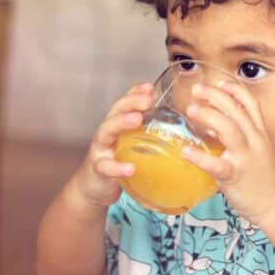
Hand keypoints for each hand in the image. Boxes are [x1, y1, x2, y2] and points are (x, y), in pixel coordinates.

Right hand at [73, 83, 153, 207]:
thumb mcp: (132, 145)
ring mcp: (100, 150)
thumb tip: (179, 129)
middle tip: (147, 100)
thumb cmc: (118, 162)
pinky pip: (106, 167)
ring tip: (137, 119)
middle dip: (131, 102)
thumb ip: (147, 135)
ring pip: (106, 131)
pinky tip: (130, 168)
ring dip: (122, 122)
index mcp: (117, 126)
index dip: (135, 93)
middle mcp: (107, 133)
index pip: (125, 104)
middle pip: (115, 111)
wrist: (95, 188)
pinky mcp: (98, 170)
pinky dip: (118, 167)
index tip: (150, 87)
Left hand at [182, 82, 274, 223]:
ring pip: (230, 130)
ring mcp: (245, 158)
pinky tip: (186, 151)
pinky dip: (200, 157)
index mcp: (259, 135)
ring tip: (191, 109)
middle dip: (216, 97)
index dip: (235, 90)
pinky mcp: (235, 177)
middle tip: (197, 90)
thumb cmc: (266, 181)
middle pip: (237, 111)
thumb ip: (238, 137)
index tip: (220, 82)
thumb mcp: (258, 153)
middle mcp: (254, 142)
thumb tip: (212, 125)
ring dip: (209, 116)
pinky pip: (217, 165)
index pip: (250, 105)